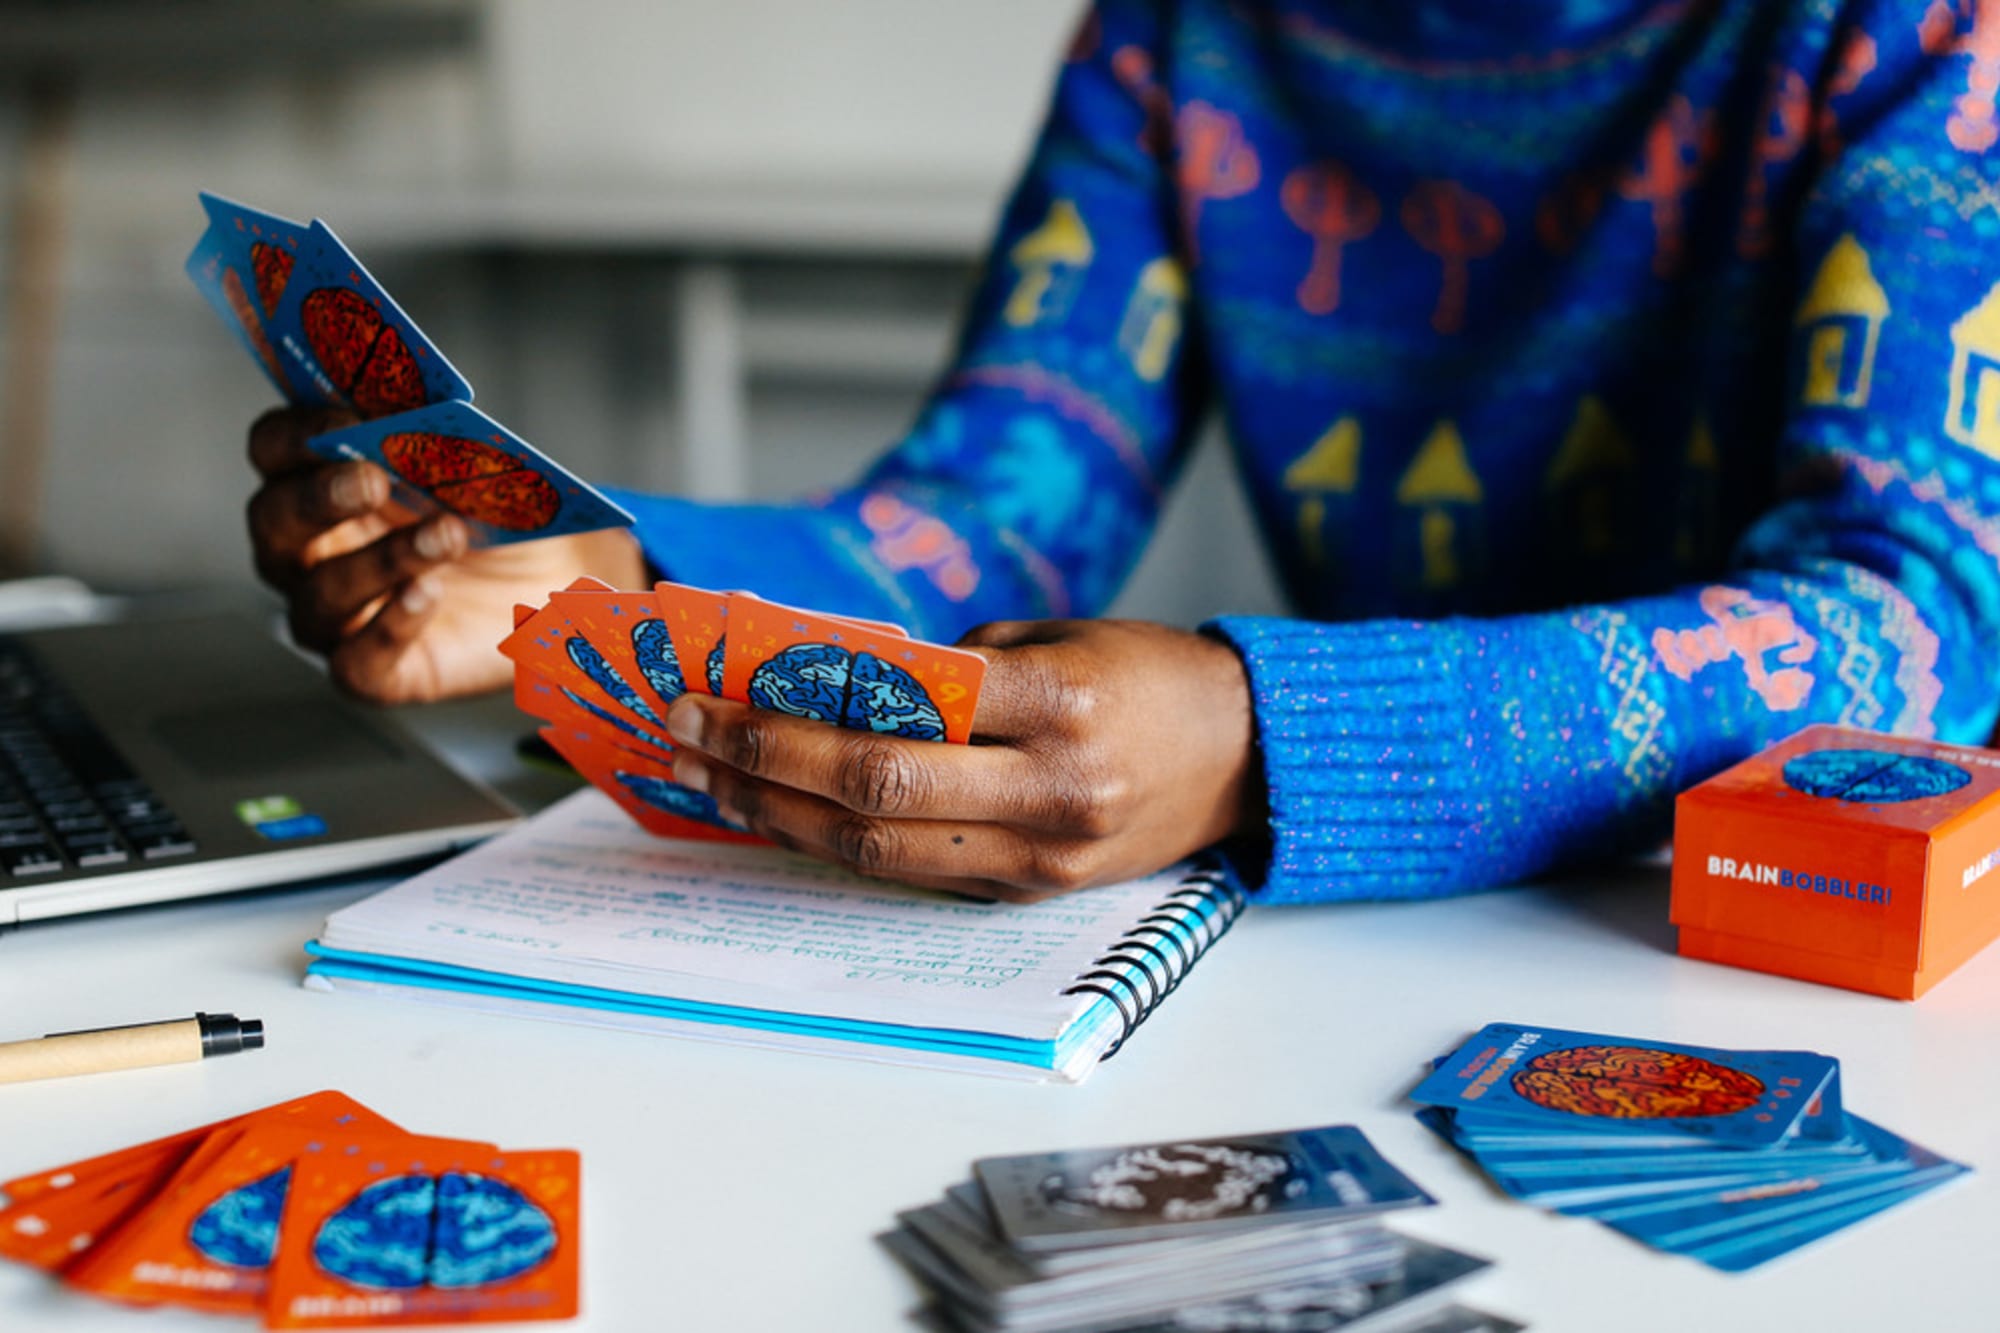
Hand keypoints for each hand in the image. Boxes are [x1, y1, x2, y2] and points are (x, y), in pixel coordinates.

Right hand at [246, 406, 646, 703]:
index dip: (297, 432)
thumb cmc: (497, 511)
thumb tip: (409, 396)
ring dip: (380, 561)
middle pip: (274, 522)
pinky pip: (355, 664)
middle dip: (319, 499)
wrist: (558, 578)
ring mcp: (336, 615)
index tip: (348, 418)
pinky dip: (388, 629)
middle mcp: (307, 551)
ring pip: (320, 596)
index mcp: (318, 481)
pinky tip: (428, 595)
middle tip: (372, 481)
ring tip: (446, 535)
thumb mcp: (473, 462)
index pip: (272, 449)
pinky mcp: (372, 672)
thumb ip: (433, 432)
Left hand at [665, 619, 1263, 900]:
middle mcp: (1054, 789)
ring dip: (782, 816)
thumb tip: (829, 681)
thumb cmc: (1147, 675)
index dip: (794, 710)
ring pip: (884, 850)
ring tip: (714, 780)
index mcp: (1063, 703)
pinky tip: (783, 812)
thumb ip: (951, 665)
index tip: (716, 691)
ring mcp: (1045, 854)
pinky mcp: (1035, 890)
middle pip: (878, 790)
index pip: (902, 712)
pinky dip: (839, 843)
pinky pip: (917, 872)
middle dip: (763, 762)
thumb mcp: (1057, 634)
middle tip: (687, 734)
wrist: (1244, 755)